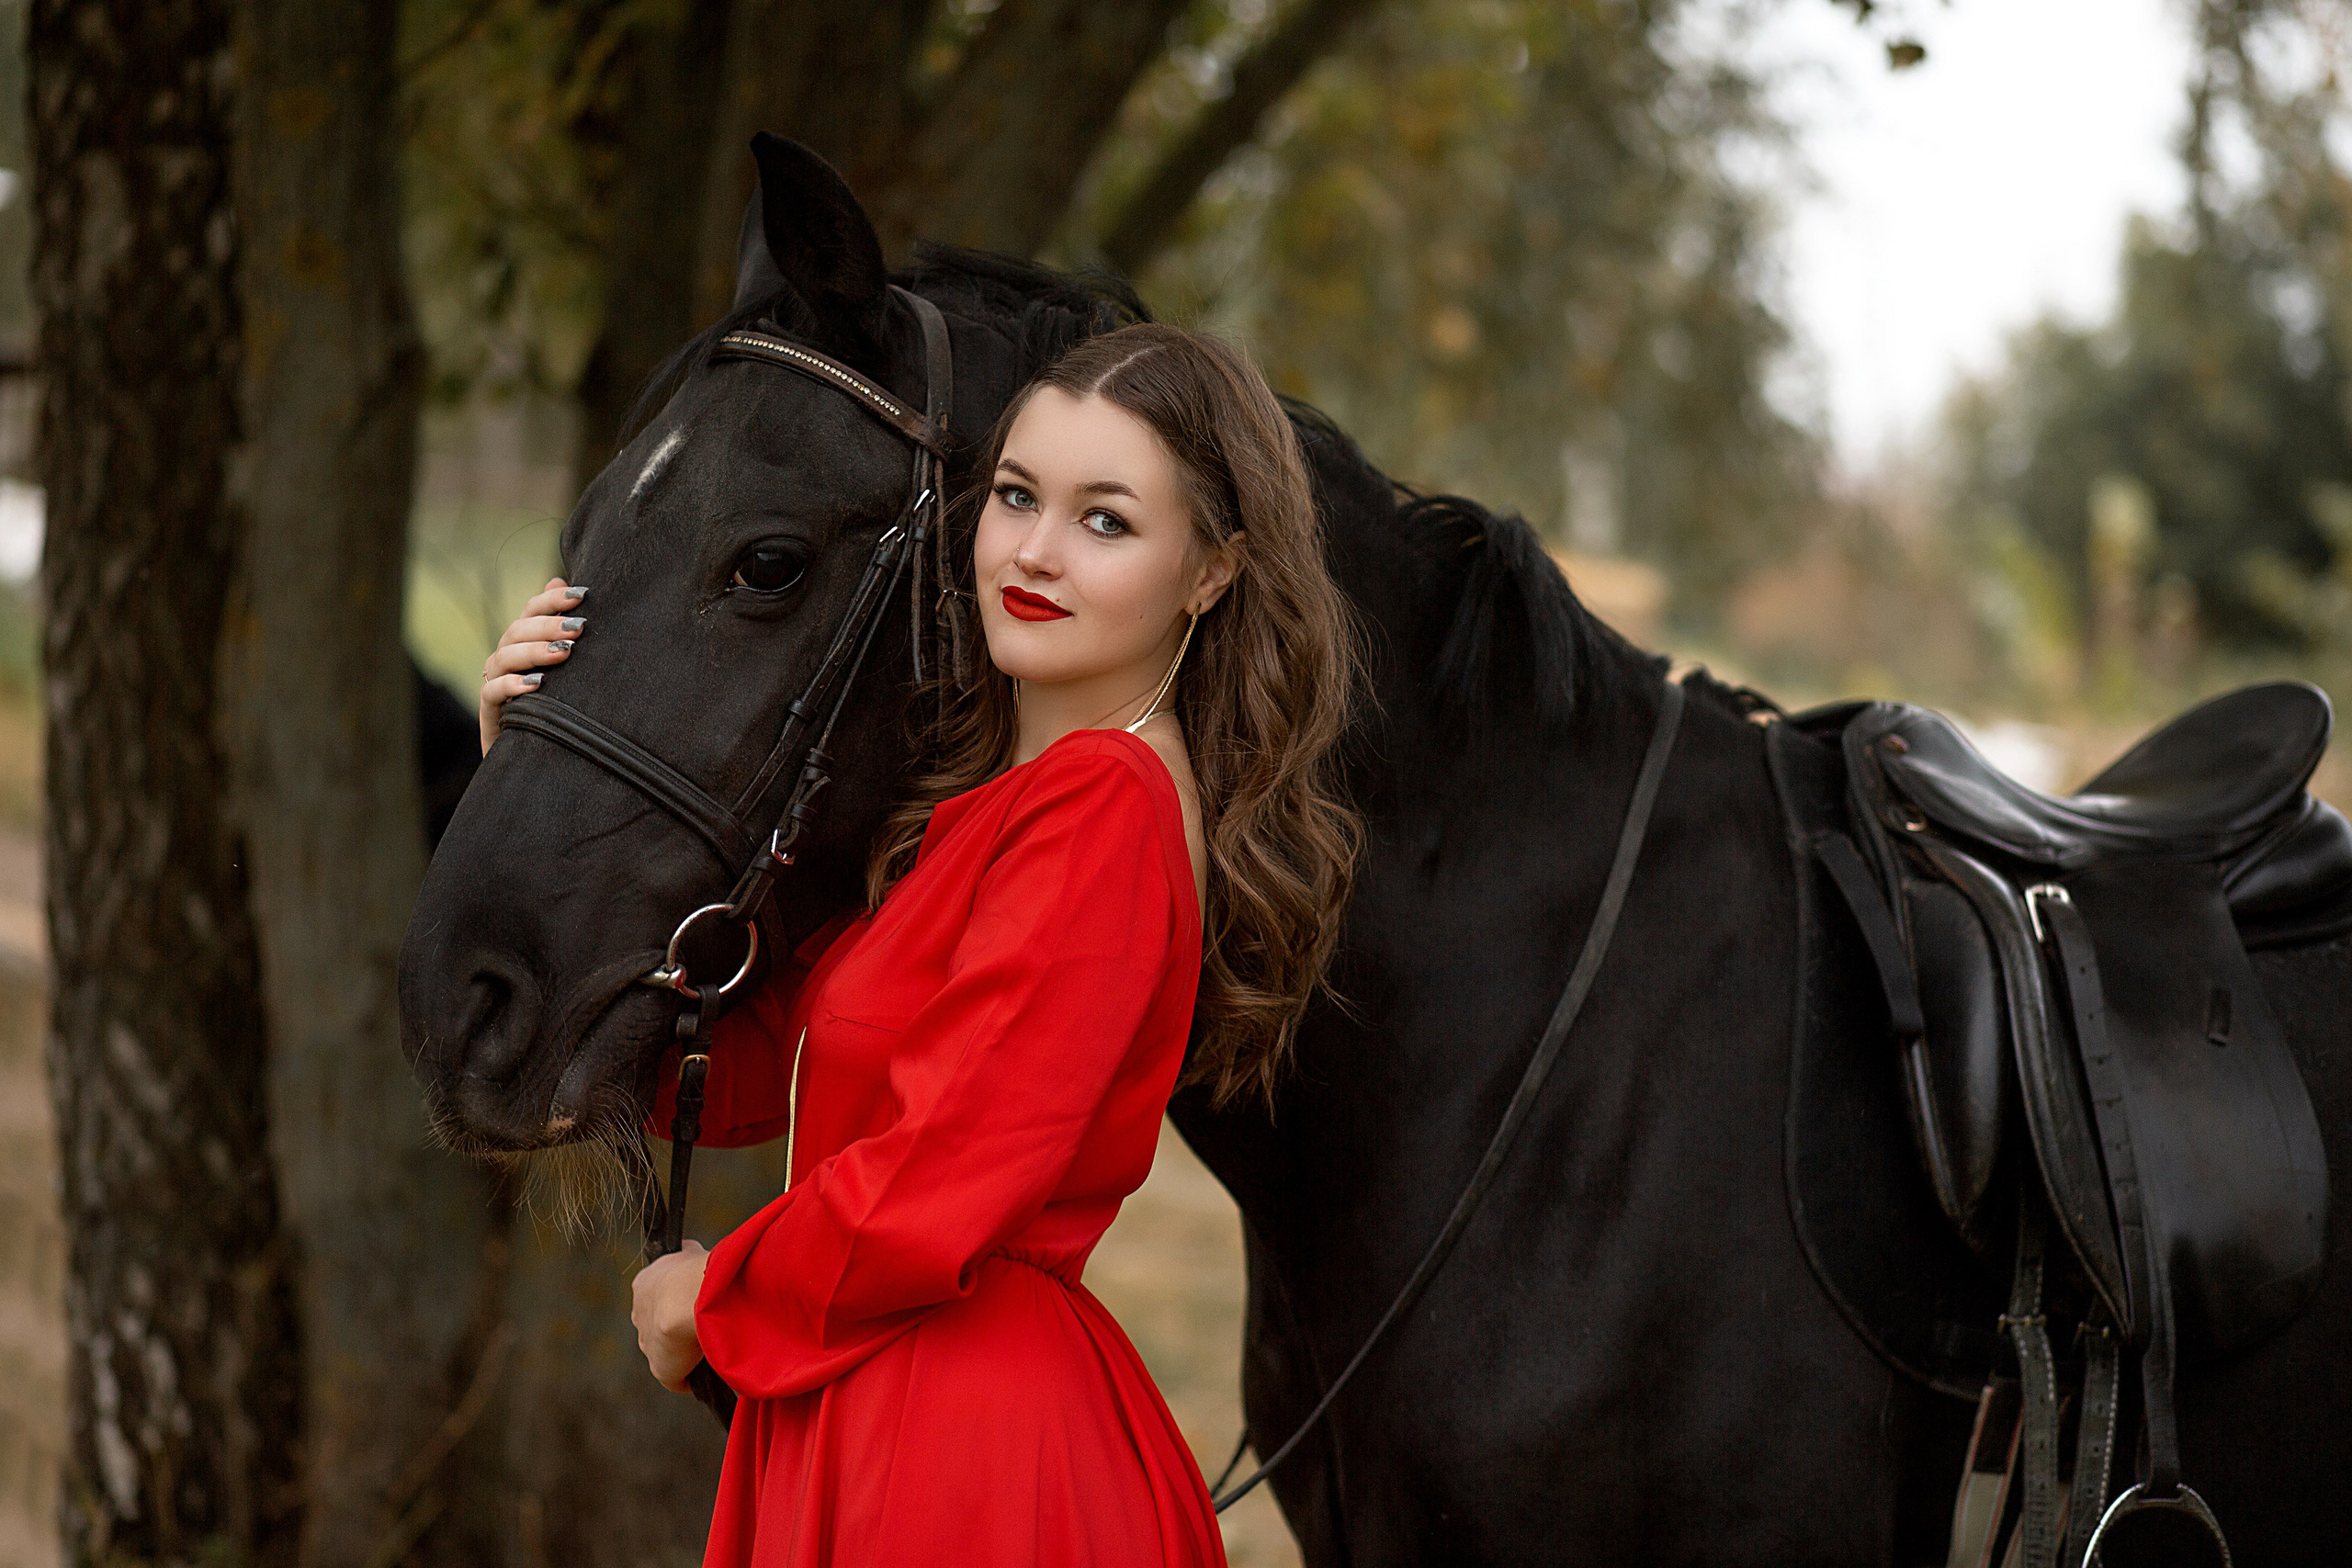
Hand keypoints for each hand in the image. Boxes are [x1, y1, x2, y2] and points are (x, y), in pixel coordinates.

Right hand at [479, 577, 586, 754]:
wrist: (536, 760)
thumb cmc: (555, 706)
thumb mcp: (566, 669)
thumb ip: (560, 629)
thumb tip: (559, 582)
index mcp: (523, 643)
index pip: (531, 611)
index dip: (551, 601)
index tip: (582, 595)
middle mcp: (505, 659)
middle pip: (517, 631)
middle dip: (548, 625)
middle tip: (579, 627)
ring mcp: (494, 684)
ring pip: (504, 657)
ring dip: (533, 652)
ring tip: (563, 652)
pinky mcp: (490, 713)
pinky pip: (492, 693)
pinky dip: (511, 685)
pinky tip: (536, 684)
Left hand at [631, 1240, 709, 1391]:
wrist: (688, 1298)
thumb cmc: (694, 1271)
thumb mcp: (690, 1253)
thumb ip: (687, 1254)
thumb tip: (688, 1248)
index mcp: (644, 1285)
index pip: (658, 1296)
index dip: (678, 1300)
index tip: (696, 1301)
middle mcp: (639, 1315)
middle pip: (658, 1326)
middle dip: (678, 1327)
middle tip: (705, 1324)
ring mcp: (648, 1344)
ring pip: (667, 1351)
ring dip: (686, 1351)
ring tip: (712, 1345)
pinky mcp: (661, 1370)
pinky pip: (677, 1377)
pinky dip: (691, 1375)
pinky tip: (710, 1365)